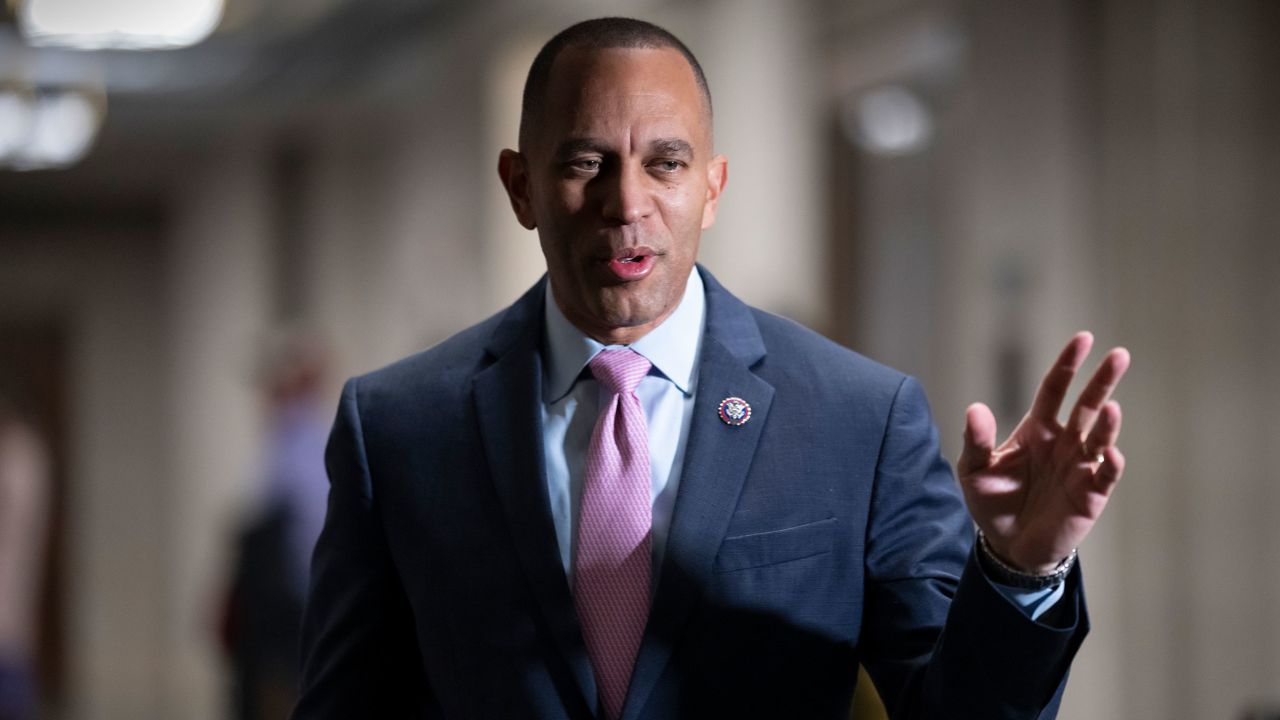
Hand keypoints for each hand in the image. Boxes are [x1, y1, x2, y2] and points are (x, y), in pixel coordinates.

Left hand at [957, 332, 1130, 573]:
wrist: (1007, 545)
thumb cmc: (993, 501)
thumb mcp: (974, 470)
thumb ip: (976, 440)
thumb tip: (975, 408)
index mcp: (1037, 430)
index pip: (1055, 389)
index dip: (1068, 365)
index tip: (1083, 339)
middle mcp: (1064, 443)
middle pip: (1086, 406)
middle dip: (1102, 381)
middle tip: (1119, 355)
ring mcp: (1080, 467)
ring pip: (1098, 438)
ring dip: (1106, 423)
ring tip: (1111, 406)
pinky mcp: (1090, 495)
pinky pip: (1105, 476)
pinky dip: (1110, 464)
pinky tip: (1109, 453)